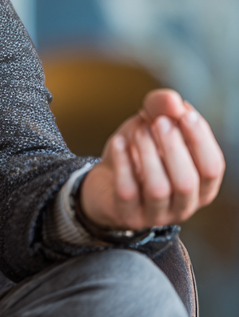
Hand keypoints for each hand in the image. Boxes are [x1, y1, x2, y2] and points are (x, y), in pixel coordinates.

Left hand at [79, 89, 225, 230]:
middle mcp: (184, 205)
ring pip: (159, 189)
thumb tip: (174, 101)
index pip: (212, 167)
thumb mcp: (151, 125)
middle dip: (173, 147)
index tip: (185, 113)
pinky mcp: (127, 214)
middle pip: (187, 182)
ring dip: (148, 154)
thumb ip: (164, 108)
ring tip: (138, 131)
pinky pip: (127, 191)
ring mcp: (155, 214)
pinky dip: (123, 163)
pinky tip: (118, 142)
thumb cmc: (138, 152)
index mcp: (201, 186)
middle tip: (159, 121)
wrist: (104, 179)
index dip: (201, 139)